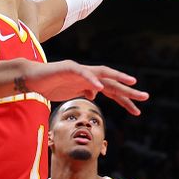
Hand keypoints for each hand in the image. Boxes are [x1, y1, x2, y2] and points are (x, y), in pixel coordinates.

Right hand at [27, 60, 148, 114]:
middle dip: (129, 91)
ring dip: (118, 79)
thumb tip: (95, 94)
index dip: (124, 100)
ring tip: (132, 83)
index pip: (112, 92)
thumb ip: (84, 92)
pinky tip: (99, 87)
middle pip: (113, 83)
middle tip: (145, 97)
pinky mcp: (69, 68)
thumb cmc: (51, 85)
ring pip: (104, 74)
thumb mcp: (71, 93)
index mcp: (90, 84)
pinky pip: (83, 74)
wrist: (33, 78)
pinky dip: (91, 80)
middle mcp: (89, 76)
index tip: (137, 110)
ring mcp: (81, 71)